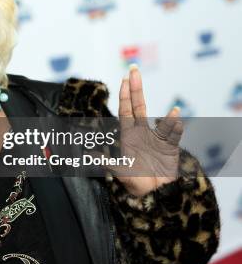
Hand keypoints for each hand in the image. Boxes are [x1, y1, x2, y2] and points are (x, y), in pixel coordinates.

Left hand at [115, 65, 181, 196]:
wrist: (154, 194)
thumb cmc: (135, 183)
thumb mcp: (119, 172)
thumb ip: (106, 163)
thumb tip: (88, 155)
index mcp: (129, 135)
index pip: (126, 110)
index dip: (125, 94)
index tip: (124, 78)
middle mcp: (142, 133)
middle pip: (139, 106)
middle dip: (136, 88)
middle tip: (134, 69)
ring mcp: (157, 139)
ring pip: (159, 120)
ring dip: (164, 115)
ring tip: (168, 108)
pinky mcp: (170, 148)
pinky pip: (172, 135)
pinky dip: (174, 126)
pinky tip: (175, 115)